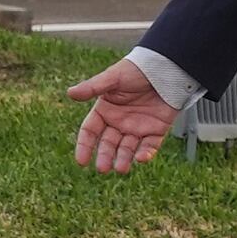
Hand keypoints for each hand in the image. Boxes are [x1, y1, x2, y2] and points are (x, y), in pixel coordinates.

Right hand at [68, 55, 178, 172]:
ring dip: (123, 159)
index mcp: (105, 110)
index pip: (90, 131)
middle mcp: (119, 121)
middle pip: (108, 144)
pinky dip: (146, 154)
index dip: (84, 146)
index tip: (81, 161)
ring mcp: (137, 127)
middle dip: (105, 156)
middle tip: (102, 168)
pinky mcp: (156, 130)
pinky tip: (141, 158)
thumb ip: (93, 87)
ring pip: (127, 149)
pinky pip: (150, 146)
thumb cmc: (136, 70)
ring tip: (121, 169)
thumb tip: (70, 93)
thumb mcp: (113, 78)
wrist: (166, 68)